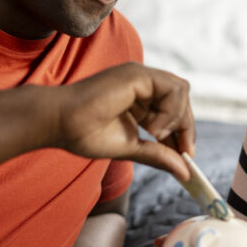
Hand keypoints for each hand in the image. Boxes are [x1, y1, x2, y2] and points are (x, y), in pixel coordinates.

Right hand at [54, 63, 194, 180]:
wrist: (60, 124)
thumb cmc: (84, 134)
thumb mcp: (130, 147)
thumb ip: (157, 154)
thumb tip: (185, 171)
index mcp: (139, 97)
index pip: (175, 108)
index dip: (184, 131)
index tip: (186, 156)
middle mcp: (142, 83)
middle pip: (182, 97)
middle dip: (186, 127)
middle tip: (183, 152)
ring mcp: (139, 76)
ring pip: (181, 90)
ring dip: (176, 118)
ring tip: (156, 136)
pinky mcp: (137, 74)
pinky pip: (172, 88)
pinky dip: (170, 111)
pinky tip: (152, 128)